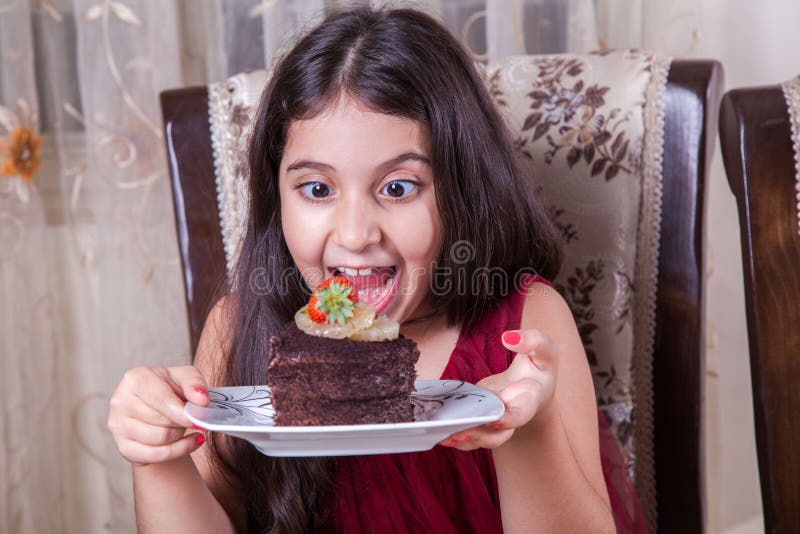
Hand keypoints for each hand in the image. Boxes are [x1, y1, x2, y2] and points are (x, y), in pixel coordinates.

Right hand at [108, 365, 210, 465]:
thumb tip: (202, 400)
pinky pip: (156, 456)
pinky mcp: (124, 448)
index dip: (183, 412)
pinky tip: (189, 441)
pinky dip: (179, 450)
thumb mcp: (184, 377)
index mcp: (135, 378)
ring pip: (160, 439)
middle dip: (183, 422)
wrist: (156, 410)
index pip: (161, 399)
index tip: (200, 418)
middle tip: (192, 417)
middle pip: (162, 421)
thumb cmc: (170, 389)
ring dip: (180, 434)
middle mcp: (121, 401)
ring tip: (183, 425)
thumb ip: (194, 383)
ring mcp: (118, 426)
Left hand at [438, 329, 557, 449]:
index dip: (509, 420)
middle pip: (497, 434)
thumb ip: (533, 341)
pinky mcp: (479, 416)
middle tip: (458, 433)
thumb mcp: (545, 351)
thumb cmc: (539, 366)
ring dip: (462, 439)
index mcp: (529, 400)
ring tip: (442, 435)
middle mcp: (511, 416)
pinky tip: (437, 431)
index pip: (521, 414)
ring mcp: (494, 421)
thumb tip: (508, 337)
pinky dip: (454, 435)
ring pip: (480, 437)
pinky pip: (468, 431)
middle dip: (479, 435)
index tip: (494, 419)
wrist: (532, 385)